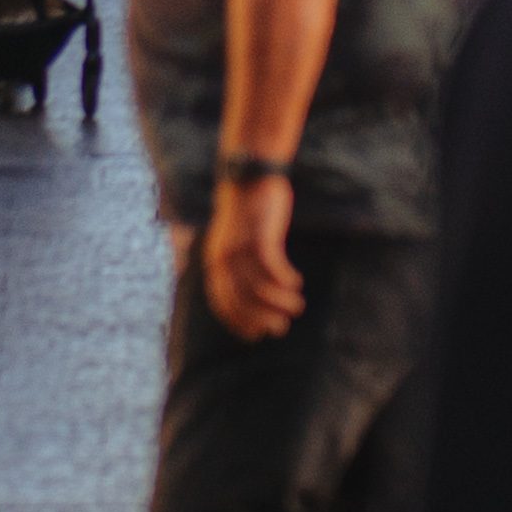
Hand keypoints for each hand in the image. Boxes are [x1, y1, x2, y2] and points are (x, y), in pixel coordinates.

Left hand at [201, 176, 304, 341]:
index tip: (256, 335)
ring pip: (261, 289)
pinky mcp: (261, 235)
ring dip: (281, 302)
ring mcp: (242, 246)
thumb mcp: (234, 240)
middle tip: (280, 327)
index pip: (224, 303)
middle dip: (262, 319)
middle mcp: (224, 257)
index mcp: (215, 262)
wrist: (249, 175)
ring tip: (296, 306)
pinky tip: (296, 282)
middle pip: (243, 301)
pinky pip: (274, 268)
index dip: (239, 323)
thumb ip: (235, 265)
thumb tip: (246, 295)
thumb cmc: (245, 213)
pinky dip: (286, 280)